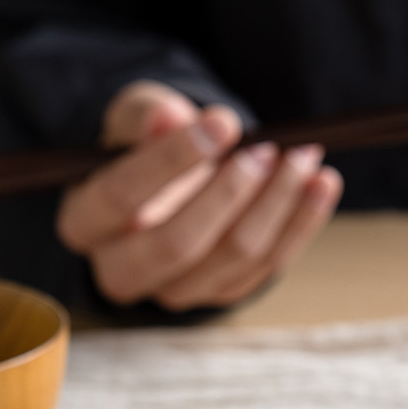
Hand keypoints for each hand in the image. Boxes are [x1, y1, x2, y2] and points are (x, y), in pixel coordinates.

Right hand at [56, 80, 341, 309]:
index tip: (221, 123)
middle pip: (178, 244)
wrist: (174, 182)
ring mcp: (177, 290)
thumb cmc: (147, 144)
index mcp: (85, 223)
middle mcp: (123, 269)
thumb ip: (147, 115)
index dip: (170, 160)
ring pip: (234, 256)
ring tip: (303, 157)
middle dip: (231, 194)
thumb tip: (169, 117)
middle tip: (267, 150)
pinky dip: (301, 222)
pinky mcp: (223, 293)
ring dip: (277, 205)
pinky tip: (322, 183)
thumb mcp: (137, 117)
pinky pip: (270, 265)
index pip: (120, 197)